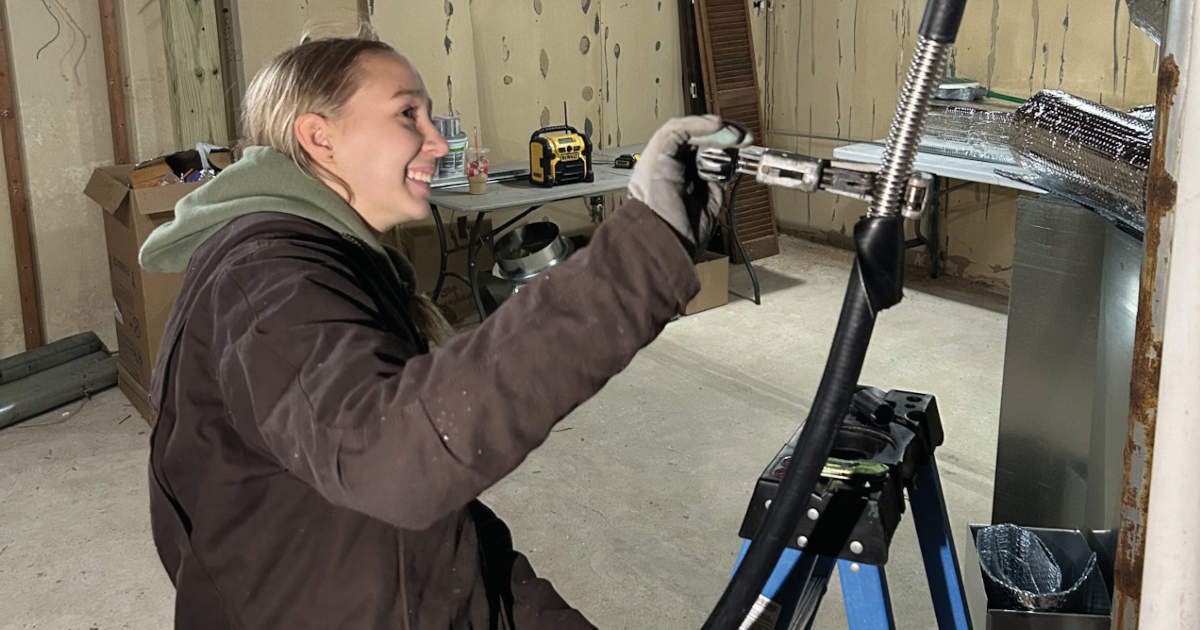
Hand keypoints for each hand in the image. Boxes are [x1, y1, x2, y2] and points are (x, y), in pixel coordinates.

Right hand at [627, 116, 751, 257]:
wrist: (669, 242)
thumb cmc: (682, 234)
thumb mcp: (709, 203)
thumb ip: (714, 184)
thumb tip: (727, 168)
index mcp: (677, 180)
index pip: (700, 152)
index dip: (723, 145)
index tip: (744, 146)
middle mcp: (668, 167)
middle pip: (695, 139)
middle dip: (723, 134)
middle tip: (744, 137)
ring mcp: (662, 160)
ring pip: (687, 131)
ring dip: (713, 128)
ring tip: (734, 133)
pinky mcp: (659, 154)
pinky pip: (679, 130)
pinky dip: (699, 125)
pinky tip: (718, 127)